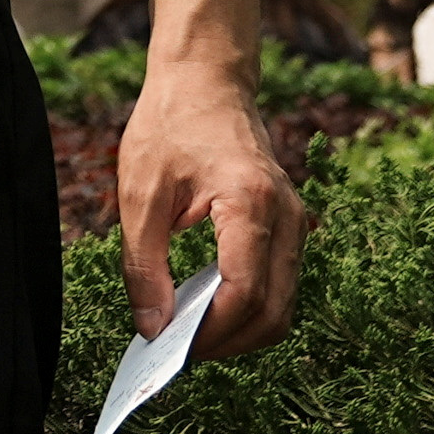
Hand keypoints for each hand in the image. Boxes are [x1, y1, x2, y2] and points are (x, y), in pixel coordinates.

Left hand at [115, 56, 307, 357]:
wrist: (206, 80)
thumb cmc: (170, 126)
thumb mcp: (139, 193)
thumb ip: (144, 264)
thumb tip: (152, 327)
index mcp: (251, 203)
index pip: (245, 293)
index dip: (211, 333)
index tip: (171, 349)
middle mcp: (286, 216)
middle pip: (274, 311)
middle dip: (228, 343)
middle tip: (178, 353)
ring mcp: (294, 221)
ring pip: (284, 304)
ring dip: (243, 331)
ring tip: (190, 336)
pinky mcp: (288, 225)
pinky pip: (280, 283)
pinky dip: (251, 307)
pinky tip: (208, 307)